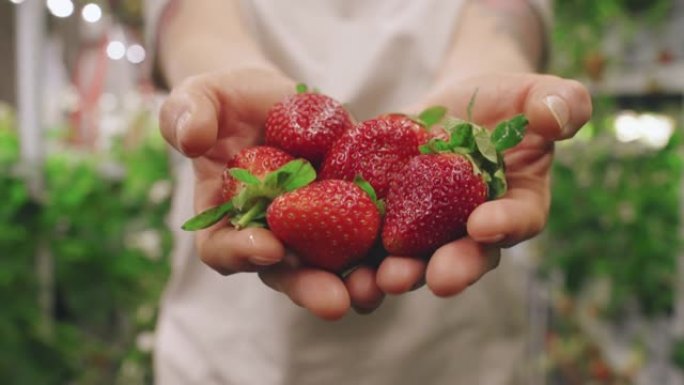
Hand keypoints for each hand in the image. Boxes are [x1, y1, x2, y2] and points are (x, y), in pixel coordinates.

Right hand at [159, 68, 384, 319]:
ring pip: (332, 263)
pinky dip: (387, 244)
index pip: (223, 249)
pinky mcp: (350, 207)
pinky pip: (368, 230)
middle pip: (286, 271)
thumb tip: (190, 139)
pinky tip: (409, 251)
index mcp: (225, 219)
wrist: (268, 97)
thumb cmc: (223, 102)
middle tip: (335, 302)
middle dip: (310, 287)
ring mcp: (313, 225)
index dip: (241, 253)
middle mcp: (270, 233)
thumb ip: (186, 115)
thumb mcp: (198, 98)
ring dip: (356, 280)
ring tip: (379, 288)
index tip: (267, 247)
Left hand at [372, 73, 591, 296]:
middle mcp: (472, 228)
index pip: (518, 220)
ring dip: (397, 275)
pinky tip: (337, 265)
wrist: (458, 105)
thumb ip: (560, 102)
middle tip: (433, 278)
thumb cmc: (505, 101)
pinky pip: (373, 238)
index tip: (483, 225)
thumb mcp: (536, 93)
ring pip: (415, 259)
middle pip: (464, 255)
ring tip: (377, 283)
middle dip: (448, 268)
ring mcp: (428, 227)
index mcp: (517, 204)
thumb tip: (558, 115)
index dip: (503, 226)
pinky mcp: (388, 216)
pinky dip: (355, 254)